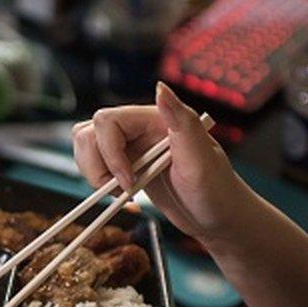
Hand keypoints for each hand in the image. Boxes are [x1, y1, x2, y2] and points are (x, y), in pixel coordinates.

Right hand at [72, 82, 246, 241]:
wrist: (220, 219)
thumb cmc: (217, 191)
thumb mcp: (202, 159)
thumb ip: (181, 121)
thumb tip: (161, 88)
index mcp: (156, 119)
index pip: (108, 122)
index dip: (110, 153)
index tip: (129, 181)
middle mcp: (140, 130)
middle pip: (90, 131)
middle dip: (96, 163)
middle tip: (121, 188)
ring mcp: (132, 149)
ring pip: (87, 146)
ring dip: (93, 172)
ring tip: (120, 192)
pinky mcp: (127, 168)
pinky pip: (96, 164)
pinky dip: (99, 181)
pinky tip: (123, 195)